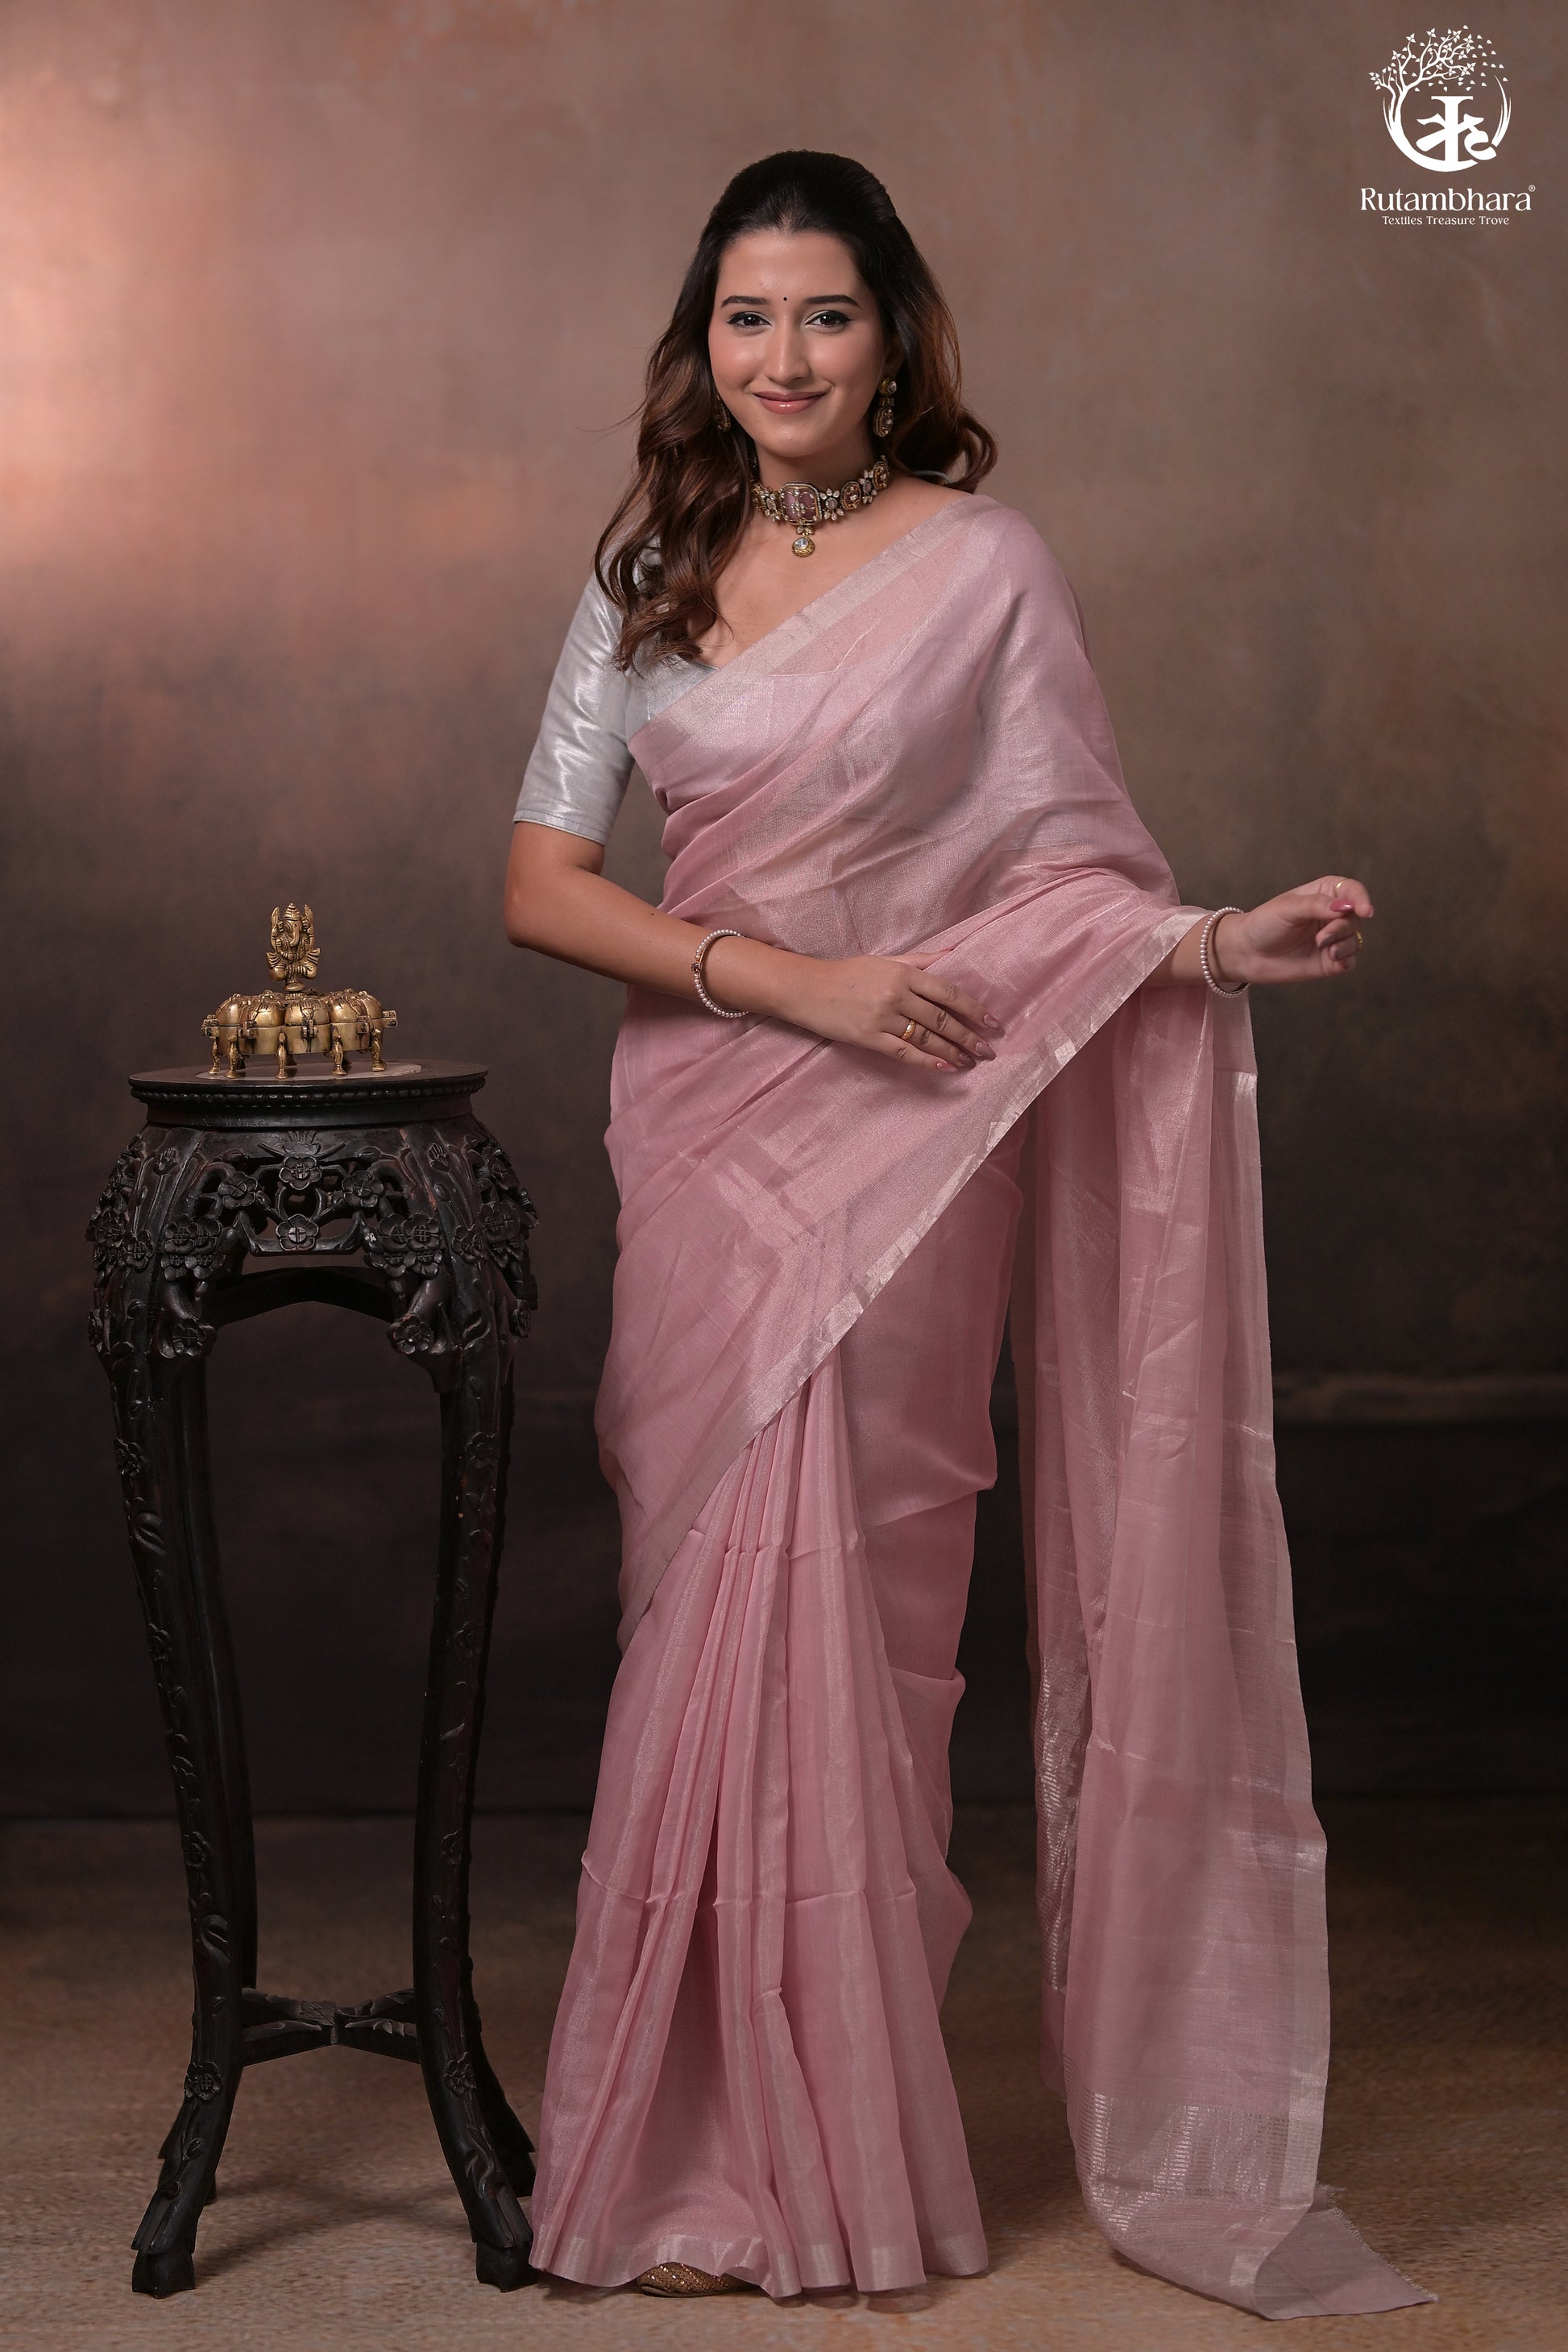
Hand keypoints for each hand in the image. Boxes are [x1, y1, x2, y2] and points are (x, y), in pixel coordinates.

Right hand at [755, 949, 1002, 1072]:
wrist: (806, 988)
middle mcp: (896, 994)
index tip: (992, 1022)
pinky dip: (927, 1061)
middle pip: (941, 1019)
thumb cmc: (847, 973)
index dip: (973, 1008)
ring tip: (970, 1062)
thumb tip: (955, 954)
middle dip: (969, 1036)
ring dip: (952, 1051)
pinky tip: (945, 1067)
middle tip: (988, 1050)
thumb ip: (921, 960)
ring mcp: (882, 1017)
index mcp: (903, 973)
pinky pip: (904, 1052)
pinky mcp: (868, 1037)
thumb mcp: (885, 960)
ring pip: (926, 1038)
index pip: (948, 992)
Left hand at [1215, 877, 1373, 986]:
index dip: (1361, 899)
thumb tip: (1347, 906)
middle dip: (1343, 927)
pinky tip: (1335, 960)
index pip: (1351, 891)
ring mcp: (1331, 939)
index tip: (1364, 910)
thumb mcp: (1288, 908)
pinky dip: (1346, 960)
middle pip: (1355, 917)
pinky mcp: (1329, 961)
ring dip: (1344, 944)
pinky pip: (1350, 960)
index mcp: (1323, 894)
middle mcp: (1331, 915)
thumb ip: (1317, 905)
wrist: (1246, 953)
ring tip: (1324, 948)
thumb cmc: (1263, 924)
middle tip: (1322, 938)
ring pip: (1354, 939)